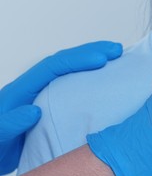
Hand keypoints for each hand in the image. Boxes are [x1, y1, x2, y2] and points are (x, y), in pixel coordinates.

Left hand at [0, 41, 122, 173]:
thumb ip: (9, 124)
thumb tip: (32, 111)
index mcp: (22, 91)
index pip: (52, 67)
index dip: (77, 60)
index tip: (101, 60)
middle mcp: (34, 87)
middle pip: (65, 61)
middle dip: (91, 52)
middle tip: (116, 50)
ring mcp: (45, 94)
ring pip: (71, 71)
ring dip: (93, 60)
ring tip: (117, 58)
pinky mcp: (53, 105)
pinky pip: (74, 86)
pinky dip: (92, 79)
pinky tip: (107, 79)